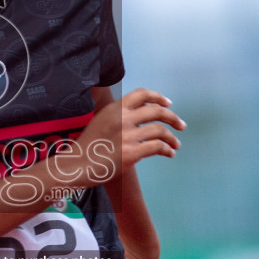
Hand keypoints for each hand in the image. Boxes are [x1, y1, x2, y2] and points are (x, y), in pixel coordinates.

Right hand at [60, 88, 183, 188]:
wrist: (77, 165)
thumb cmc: (88, 146)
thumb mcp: (100, 121)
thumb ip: (117, 116)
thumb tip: (139, 117)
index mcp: (115, 108)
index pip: (142, 94)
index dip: (158, 97)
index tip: (168, 104)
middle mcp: (123, 118)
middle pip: (157, 111)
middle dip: (173, 118)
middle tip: (181, 125)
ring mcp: (128, 135)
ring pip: (160, 130)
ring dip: (172, 138)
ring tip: (176, 145)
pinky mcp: (132, 152)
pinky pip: (157, 147)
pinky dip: (167, 150)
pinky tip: (169, 153)